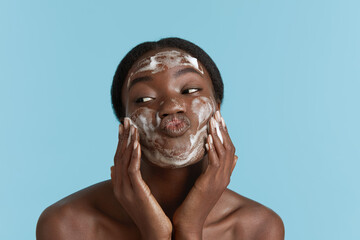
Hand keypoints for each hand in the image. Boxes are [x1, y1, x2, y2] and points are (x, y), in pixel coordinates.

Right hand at [111, 118, 171, 239]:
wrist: (156, 234)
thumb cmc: (150, 214)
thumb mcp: (136, 194)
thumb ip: (125, 180)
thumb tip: (113, 167)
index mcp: (120, 186)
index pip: (118, 158)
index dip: (120, 141)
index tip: (123, 126)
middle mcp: (120, 186)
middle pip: (119, 156)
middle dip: (122, 137)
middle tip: (125, 120)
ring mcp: (126, 190)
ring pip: (125, 160)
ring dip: (128, 141)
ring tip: (131, 126)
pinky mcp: (137, 192)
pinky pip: (133, 170)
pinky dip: (134, 155)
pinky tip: (137, 143)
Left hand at [172, 111, 237, 238]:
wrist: (190, 221)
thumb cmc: (194, 202)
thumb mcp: (207, 183)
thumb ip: (215, 169)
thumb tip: (230, 158)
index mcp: (224, 175)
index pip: (229, 149)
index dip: (225, 133)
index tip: (219, 118)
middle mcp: (225, 176)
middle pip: (229, 147)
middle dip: (223, 129)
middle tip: (218, 113)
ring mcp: (220, 179)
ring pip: (224, 152)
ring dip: (219, 134)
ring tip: (214, 120)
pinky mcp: (211, 183)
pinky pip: (214, 162)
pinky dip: (212, 148)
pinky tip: (208, 137)